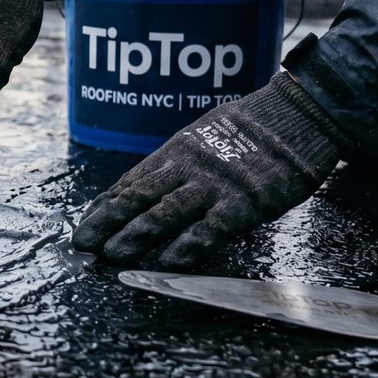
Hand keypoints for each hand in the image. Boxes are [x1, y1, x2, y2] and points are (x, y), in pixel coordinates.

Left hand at [71, 73, 349, 268]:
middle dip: (107, 223)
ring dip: (135, 236)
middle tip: (81, 244)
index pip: (132, 182)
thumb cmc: (252, 128)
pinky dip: (187, 247)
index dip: (105, 205)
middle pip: (138, 198)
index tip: (83, 224)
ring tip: (111, 256)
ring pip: (165, 213)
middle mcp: (187, 167)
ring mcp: (214, 185)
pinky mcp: (244, 202)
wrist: (296, 115)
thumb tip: (151, 183)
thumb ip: (180, 161)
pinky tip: (166, 263)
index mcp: (177, 151)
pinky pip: (210, 228)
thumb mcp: (205, 135)